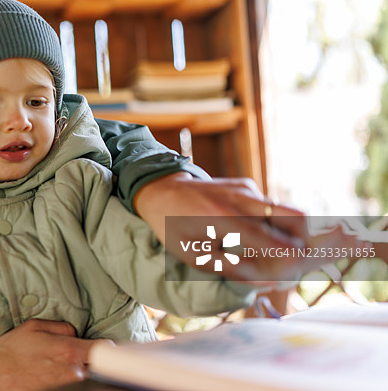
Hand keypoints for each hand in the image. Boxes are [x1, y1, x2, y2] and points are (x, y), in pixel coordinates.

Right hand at [0, 319, 103, 390]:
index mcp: (69, 350)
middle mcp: (73, 371)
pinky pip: (70, 384)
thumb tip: (75, 332)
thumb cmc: (11, 351)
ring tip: (53, 363)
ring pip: (82, 375)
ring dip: (74, 369)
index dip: (106, 347)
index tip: (105, 347)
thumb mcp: (34, 326)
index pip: (104, 350)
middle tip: (69, 352)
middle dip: (86, 357)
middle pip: (94, 365)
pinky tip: (48, 372)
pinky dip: (65, 379)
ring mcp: (67, 386)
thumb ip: (62, 327)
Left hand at [132, 172, 341, 281]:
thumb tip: (267, 282)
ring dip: (290, 231)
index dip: (290, 258)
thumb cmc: (174, 227)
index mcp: (224, 218)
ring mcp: (246, 188)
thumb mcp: (194, 254)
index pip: (272, 240)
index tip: (298, 271)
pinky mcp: (246, 184)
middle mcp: (241, 199)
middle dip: (305, 240)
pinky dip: (272, 221)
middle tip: (301, 259)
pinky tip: (256, 233)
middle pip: (295, 217)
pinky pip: (268, 205)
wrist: (161, 189)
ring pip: (286, 211)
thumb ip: (231, 268)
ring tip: (282, 250)